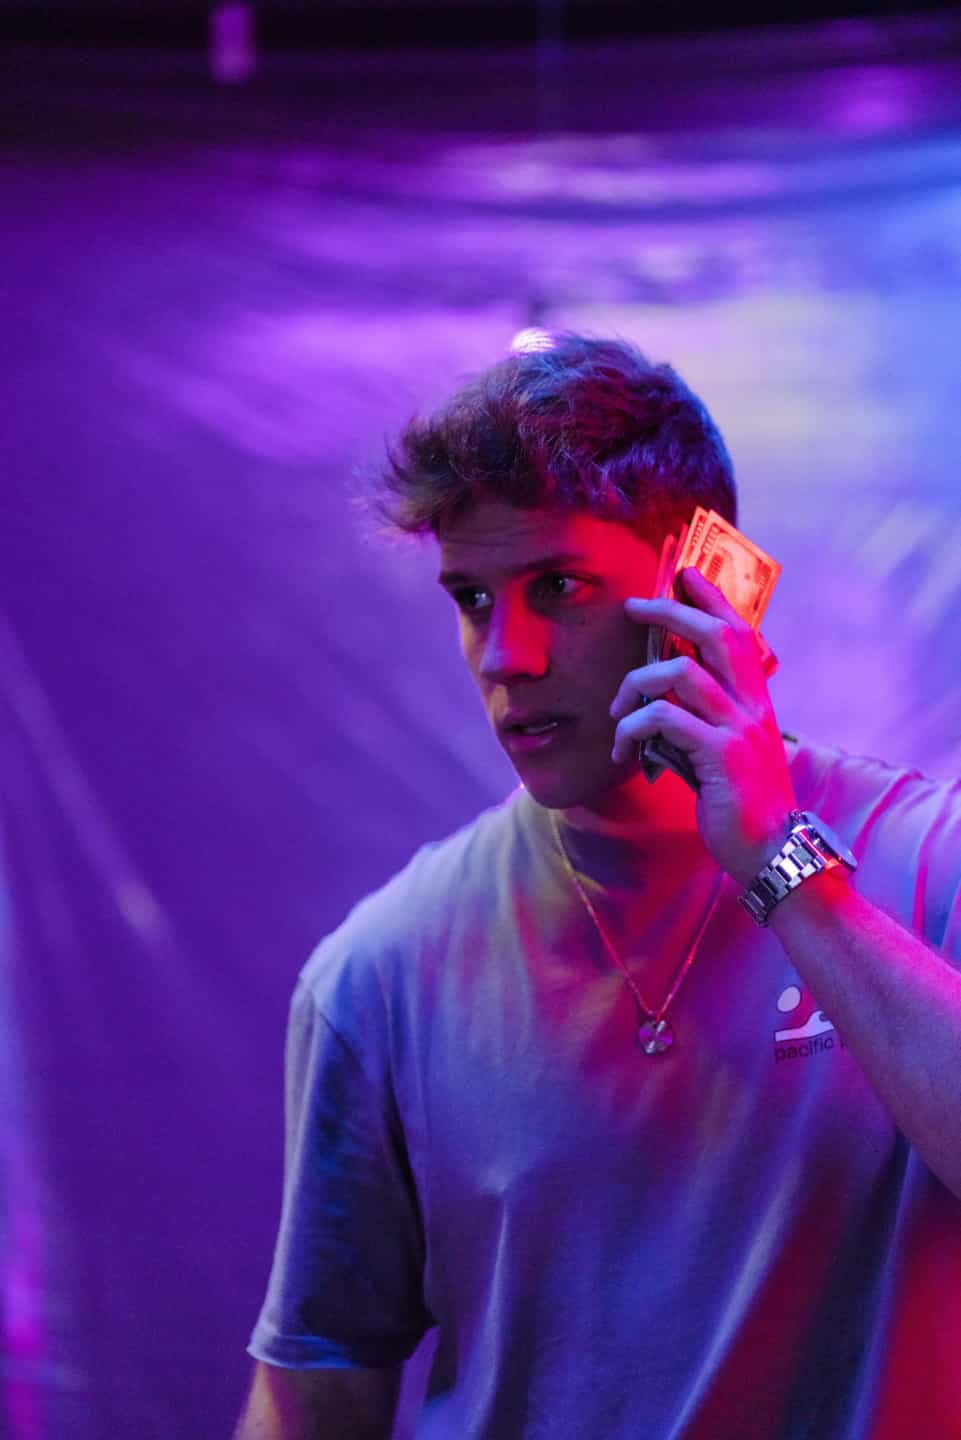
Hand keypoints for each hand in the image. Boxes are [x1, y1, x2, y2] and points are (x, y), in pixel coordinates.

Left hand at [609, 567, 796, 884]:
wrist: (771, 850)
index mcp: (755, 700)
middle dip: (671, 612)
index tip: (683, 574)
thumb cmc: (740, 802)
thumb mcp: (726, 750)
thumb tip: (658, 700)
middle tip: (635, 606)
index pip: (738, 632)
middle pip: (715, 634)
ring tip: (617, 711)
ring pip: (681, 673)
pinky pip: (666, 719)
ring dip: (636, 684)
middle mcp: (752, 705)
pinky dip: (633, 727)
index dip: (711, 598)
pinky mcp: (721, 754)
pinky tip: (621, 749)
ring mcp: (739, 727)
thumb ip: (702, 719)